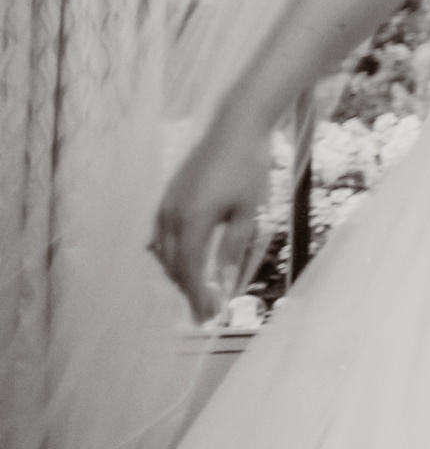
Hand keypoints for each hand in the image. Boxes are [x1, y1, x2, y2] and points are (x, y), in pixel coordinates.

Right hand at [152, 118, 272, 323]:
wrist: (235, 129)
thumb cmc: (248, 170)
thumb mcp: (247, 213)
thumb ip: (232, 249)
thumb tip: (223, 283)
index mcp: (192, 221)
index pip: (190, 272)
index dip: (198, 298)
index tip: (208, 319)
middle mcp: (172, 215)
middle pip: (175, 266)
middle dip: (189, 292)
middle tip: (207, 313)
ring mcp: (167, 204)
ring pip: (165, 252)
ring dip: (180, 274)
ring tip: (198, 293)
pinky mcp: (169, 196)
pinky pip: (163, 235)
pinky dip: (172, 254)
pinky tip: (181, 263)